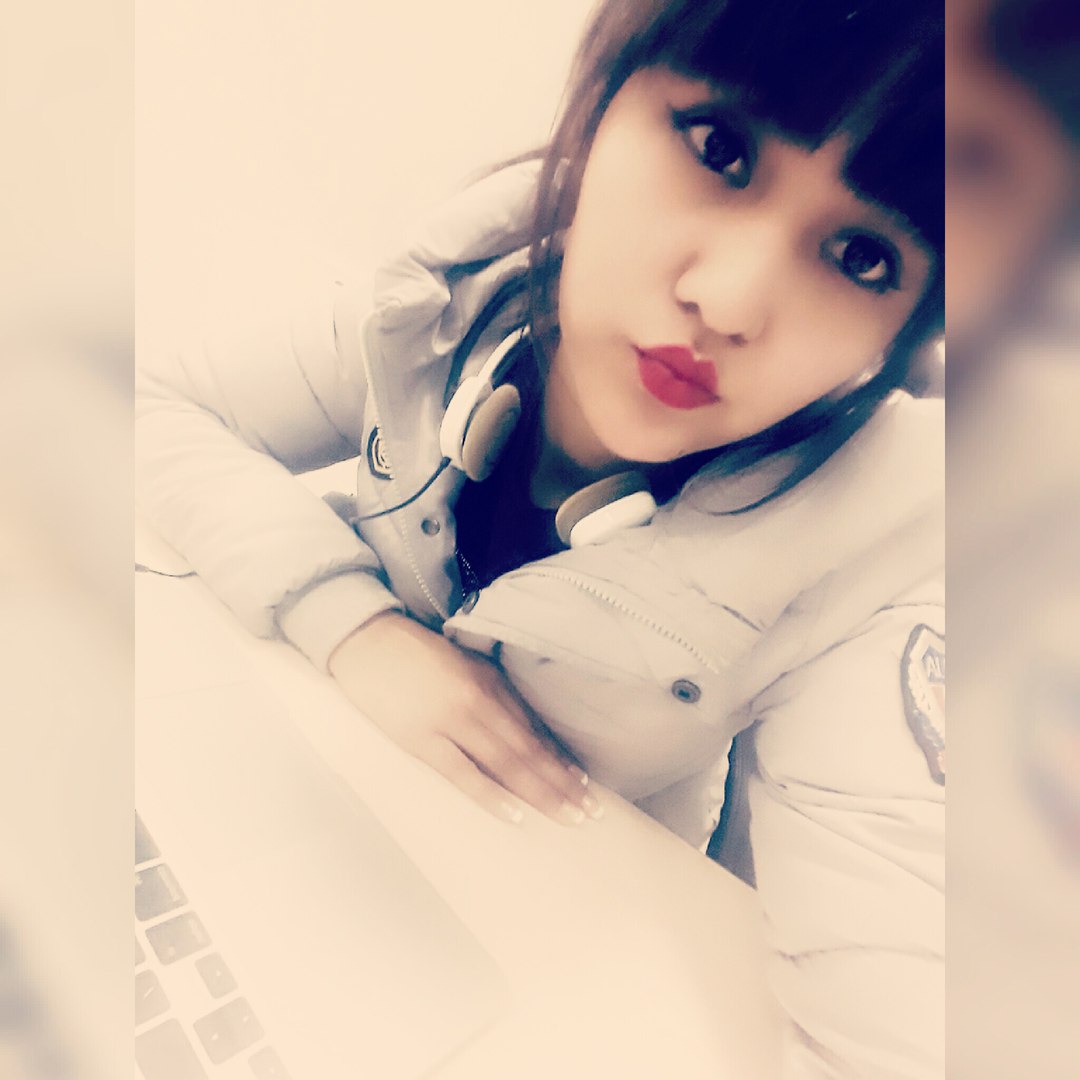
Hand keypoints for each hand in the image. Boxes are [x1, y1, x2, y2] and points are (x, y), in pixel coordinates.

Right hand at [328, 612, 602, 824]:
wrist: (366, 639)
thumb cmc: (414, 653)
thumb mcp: (462, 665)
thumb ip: (491, 694)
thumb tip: (523, 730)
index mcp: (490, 682)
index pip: (533, 729)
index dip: (560, 759)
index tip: (586, 785)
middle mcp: (479, 701)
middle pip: (528, 751)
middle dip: (561, 783)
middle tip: (591, 812)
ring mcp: (450, 721)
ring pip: (506, 764)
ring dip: (540, 792)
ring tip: (568, 817)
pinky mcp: (420, 738)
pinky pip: (462, 774)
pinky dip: (491, 795)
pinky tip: (515, 813)